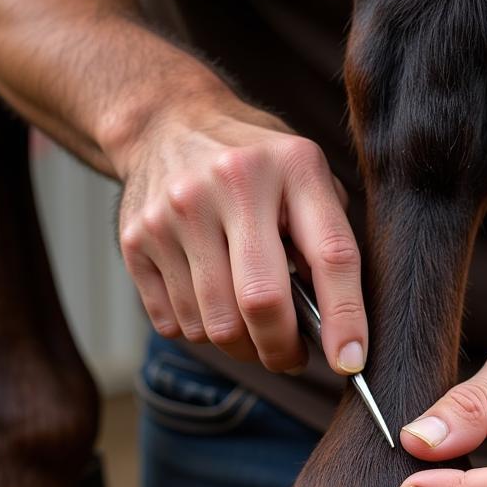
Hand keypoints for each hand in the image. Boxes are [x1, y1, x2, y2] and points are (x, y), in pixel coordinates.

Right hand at [114, 94, 367, 373]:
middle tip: (292, 358)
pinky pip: (175, 324)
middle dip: (281, 350)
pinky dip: (200, 331)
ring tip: (250, 327)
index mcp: (292, 166)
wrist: (166, 124)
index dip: (345, 318)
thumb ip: (327, 239)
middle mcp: (230, 183)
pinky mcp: (135, 239)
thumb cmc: (257, 166)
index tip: (350, 363)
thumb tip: (336, 330)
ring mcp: (175, 211)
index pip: (330, 256)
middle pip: (260, 302)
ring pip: (214, 325)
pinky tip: (210, 303)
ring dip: (240, 346)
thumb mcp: (306, 177)